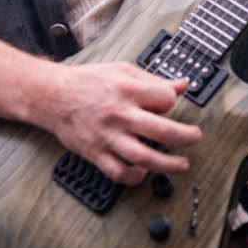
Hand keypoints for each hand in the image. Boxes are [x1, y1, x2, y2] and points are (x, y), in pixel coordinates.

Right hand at [36, 61, 201, 185]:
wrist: (53, 96)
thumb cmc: (87, 81)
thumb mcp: (121, 70)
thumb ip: (153, 79)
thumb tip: (181, 84)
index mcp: (127, 89)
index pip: (165, 99)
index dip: (171, 102)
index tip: (168, 105)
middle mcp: (120, 114)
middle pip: (162, 130)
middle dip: (186, 137)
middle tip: (195, 138)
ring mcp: (108, 136)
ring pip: (145, 157)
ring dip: (168, 165)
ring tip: (182, 165)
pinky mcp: (96, 153)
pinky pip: (119, 173)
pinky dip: (135, 177)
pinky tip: (144, 173)